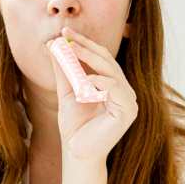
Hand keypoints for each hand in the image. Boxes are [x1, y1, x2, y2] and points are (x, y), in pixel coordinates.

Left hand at [49, 27, 138, 163]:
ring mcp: (129, 100)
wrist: (77, 153)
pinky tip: (82, 82)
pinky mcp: (129, 111)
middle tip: (67, 37)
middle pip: (106, 60)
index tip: (65, 31)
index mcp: (112, 84)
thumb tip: (55, 44)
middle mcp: (123, 89)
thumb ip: (64, 70)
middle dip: (85, 46)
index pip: (100, 57)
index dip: (84, 42)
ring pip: (111, 71)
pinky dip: (98, 82)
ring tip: (70, 52)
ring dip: (88, 59)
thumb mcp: (66, 92)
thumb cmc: (74, 126)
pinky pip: (115, 88)